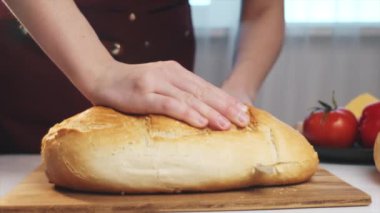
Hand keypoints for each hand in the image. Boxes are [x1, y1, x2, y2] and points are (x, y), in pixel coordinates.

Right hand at [87, 60, 249, 129]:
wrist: (102, 77)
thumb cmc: (131, 85)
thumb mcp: (159, 83)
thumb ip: (177, 91)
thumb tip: (200, 109)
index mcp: (176, 71)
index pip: (206, 87)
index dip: (225, 100)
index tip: (242, 112)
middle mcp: (170, 74)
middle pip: (203, 92)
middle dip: (225, 107)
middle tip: (243, 120)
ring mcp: (157, 83)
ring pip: (190, 99)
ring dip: (210, 112)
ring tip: (227, 125)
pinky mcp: (144, 94)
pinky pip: (170, 104)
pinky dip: (187, 113)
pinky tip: (201, 122)